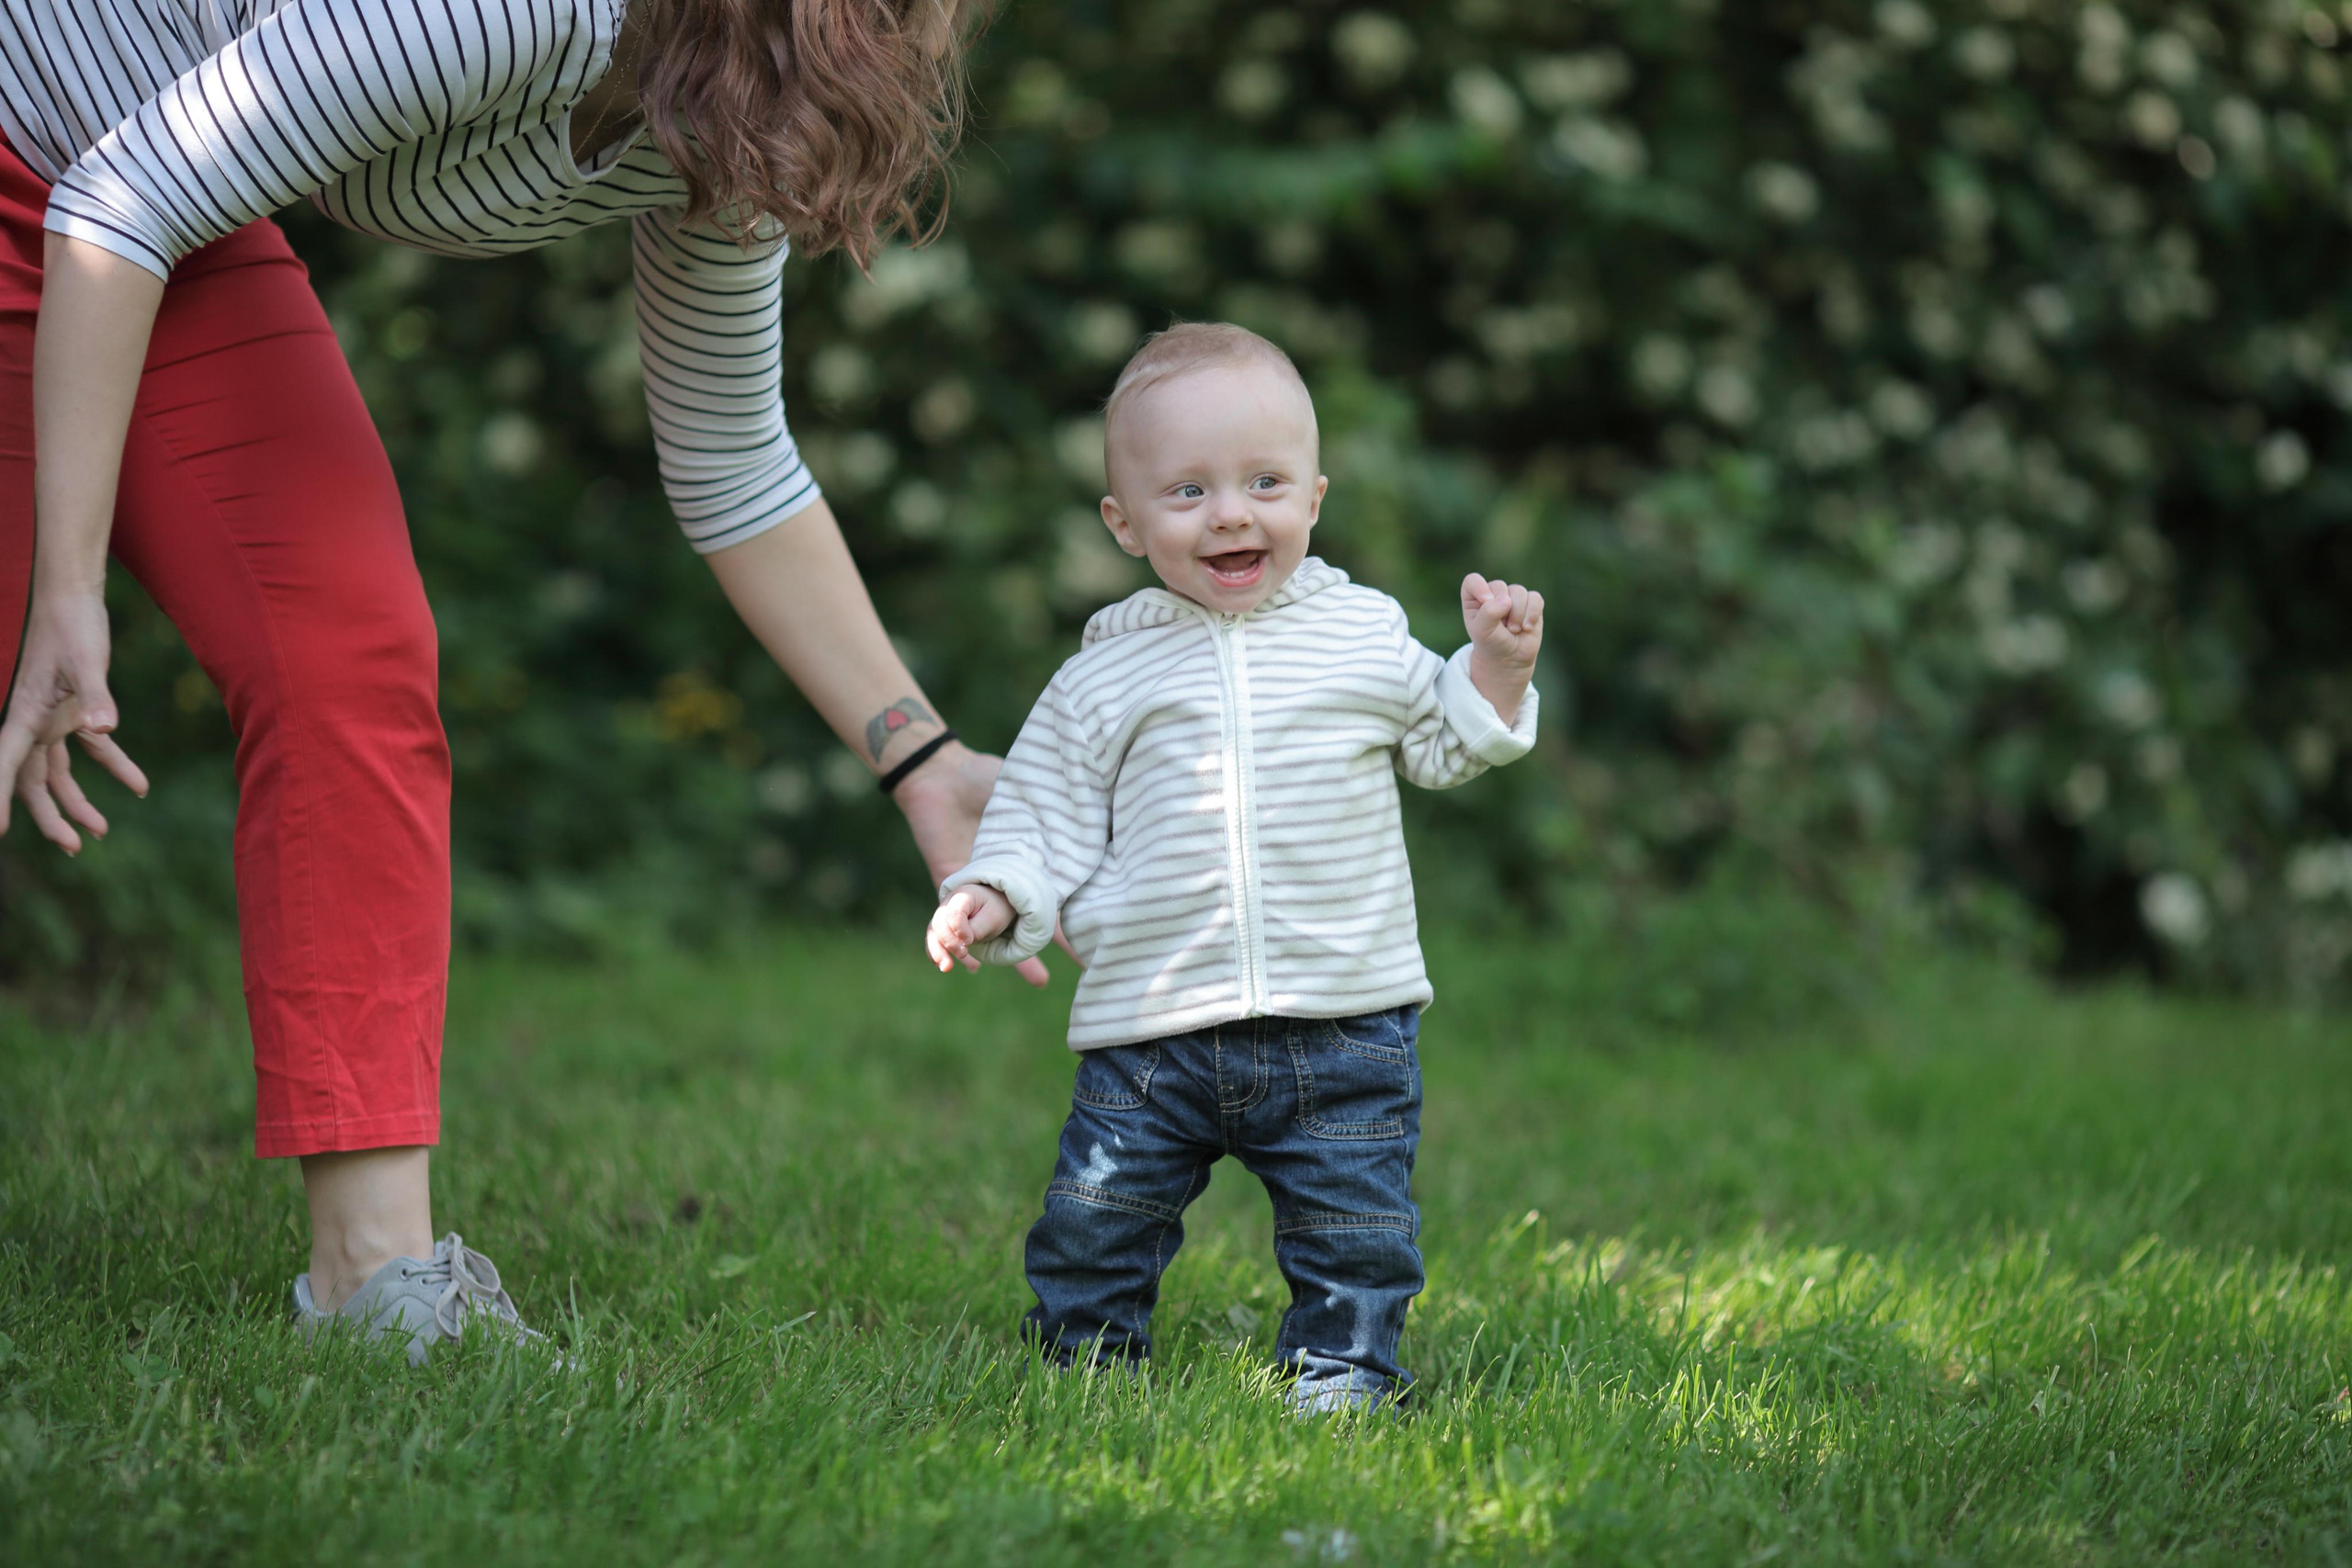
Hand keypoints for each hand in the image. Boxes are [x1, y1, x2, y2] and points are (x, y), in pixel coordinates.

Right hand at [0, 589, 148, 852]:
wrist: (75, 595)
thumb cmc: (74, 625)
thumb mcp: (87, 662)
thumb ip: (95, 697)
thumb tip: (105, 730)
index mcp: (26, 715)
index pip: (7, 766)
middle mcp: (33, 721)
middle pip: (34, 779)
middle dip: (51, 815)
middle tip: (76, 846)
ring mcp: (53, 717)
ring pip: (59, 770)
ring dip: (79, 800)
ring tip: (103, 832)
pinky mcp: (76, 708)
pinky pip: (91, 748)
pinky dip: (114, 766)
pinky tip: (139, 787)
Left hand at [891, 740, 1074, 985]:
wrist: (943, 773)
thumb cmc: (986, 778)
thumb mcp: (1030, 797)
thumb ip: (1055, 813)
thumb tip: (1102, 810)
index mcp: (1027, 864)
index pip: (1053, 900)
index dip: (1072, 923)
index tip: (1097, 941)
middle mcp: (1004, 882)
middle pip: (1026, 924)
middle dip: (1046, 950)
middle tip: (1072, 976)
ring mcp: (978, 887)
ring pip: (993, 931)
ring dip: (1009, 957)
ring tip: (1036, 980)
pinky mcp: (950, 884)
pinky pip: (953, 921)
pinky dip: (961, 942)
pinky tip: (971, 966)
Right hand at [926, 885, 1014, 972]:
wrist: (994, 905)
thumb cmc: (995, 909)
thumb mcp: (994, 917)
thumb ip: (978, 929)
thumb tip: (963, 943)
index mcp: (962, 896)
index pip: (953, 913)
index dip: (959, 930)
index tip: (970, 941)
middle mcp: (947, 904)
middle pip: (938, 923)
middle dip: (948, 942)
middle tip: (963, 954)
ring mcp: (941, 916)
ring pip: (932, 933)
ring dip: (937, 952)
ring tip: (946, 968)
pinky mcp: (941, 929)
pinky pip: (933, 941)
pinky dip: (935, 954)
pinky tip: (941, 966)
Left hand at [1460, 572, 1543, 725]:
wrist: (1510, 658)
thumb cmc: (1491, 643)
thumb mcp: (1482, 632)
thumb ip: (1488, 613)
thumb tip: (1506, 600)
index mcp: (1474, 597)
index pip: (1473, 581)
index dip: (1480, 588)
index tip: (1486, 601)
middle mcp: (1493, 592)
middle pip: (1499, 586)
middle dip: (1502, 610)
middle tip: (1501, 628)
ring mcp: (1513, 596)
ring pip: (1519, 591)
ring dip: (1517, 614)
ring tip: (1513, 630)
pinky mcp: (1531, 602)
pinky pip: (1535, 598)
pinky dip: (1532, 614)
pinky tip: (1527, 627)